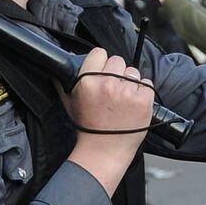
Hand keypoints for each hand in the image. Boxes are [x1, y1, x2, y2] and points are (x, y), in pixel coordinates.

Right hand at [66, 49, 155, 195]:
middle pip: (118, 61)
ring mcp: (126, 91)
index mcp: (87, 81)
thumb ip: (64, 84)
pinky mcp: (143, 100)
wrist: (104, 151)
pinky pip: (147, 84)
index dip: (102, 62)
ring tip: (123, 100)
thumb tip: (58, 70)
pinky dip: (143, 92)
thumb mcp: (70, 103)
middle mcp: (106, 83)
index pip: (100, 53)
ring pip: (134, 72)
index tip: (103, 71)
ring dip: (131, 83)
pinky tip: (133, 104)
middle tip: (113, 91)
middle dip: (117, 73)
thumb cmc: (87, 129)